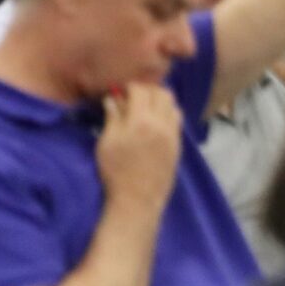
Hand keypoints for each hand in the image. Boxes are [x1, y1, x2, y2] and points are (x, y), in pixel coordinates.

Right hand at [96, 84, 182, 209]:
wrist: (137, 199)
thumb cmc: (116, 170)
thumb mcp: (107, 142)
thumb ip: (113, 118)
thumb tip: (112, 99)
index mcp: (141, 120)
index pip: (142, 90)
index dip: (130, 87)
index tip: (120, 91)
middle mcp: (162, 123)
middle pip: (162, 93)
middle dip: (148, 90)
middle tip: (134, 97)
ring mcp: (173, 134)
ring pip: (173, 105)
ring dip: (160, 101)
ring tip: (146, 109)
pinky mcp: (178, 145)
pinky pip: (177, 120)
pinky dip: (167, 114)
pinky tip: (155, 123)